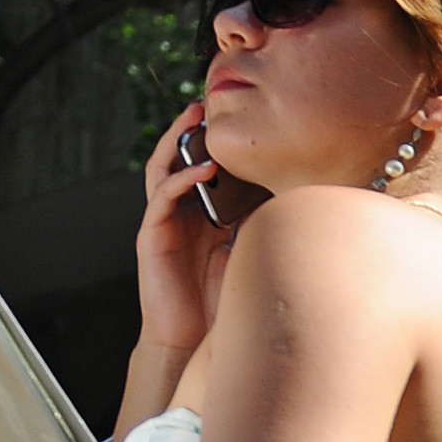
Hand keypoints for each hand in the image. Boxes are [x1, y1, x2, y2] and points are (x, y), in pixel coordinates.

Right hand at [135, 103, 236, 362]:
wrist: (193, 338)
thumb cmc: (221, 298)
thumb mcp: (247, 250)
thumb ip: (256, 222)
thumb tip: (290, 194)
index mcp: (199, 213)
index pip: (199, 165)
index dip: (210, 140)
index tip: (232, 116)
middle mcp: (178, 213)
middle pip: (176, 158)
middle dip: (188, 129)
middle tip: (205, 103)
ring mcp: (162, 222)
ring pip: (162, 169)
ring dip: (177, 142)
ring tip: (194, 119)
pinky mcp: (152, 236)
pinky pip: (162, 198)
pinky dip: (181, 178)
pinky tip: (203, 168)